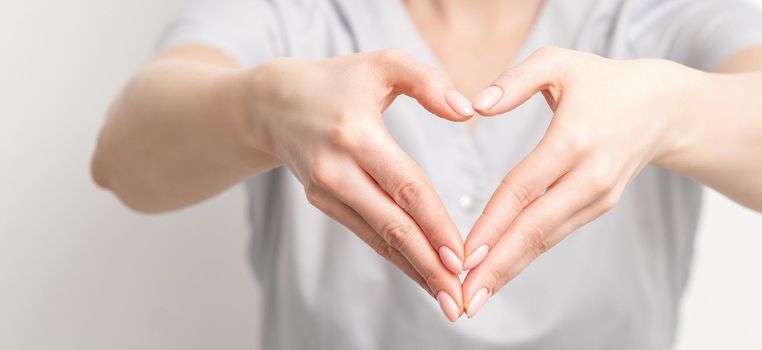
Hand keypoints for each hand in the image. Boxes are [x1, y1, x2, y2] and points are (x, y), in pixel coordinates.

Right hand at [243, 49, 476, 321]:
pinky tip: (424, 277)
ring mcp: (327, 191)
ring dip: (415, 271)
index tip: (461, 256)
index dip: (434, 224)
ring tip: (448, 299)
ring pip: (379, 238)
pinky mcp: (324, 203)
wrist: (272, 102)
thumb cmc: (338, 80)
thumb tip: (467, 109)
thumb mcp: (383, 63)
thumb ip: (428, 81)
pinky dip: (398, 258)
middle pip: (391, 224)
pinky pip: (368, 234)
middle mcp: (337, 169)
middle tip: (458, 297)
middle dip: (428, 265)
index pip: (405, 187)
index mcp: (357, 134)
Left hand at [460, 46, 694, 316]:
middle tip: (466, 299)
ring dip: (510, 269)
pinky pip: (556, 233)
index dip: (493, 224)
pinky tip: (500, 274)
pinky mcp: (600, 206)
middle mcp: (588, 176)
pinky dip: (527, 256)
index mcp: (574, 140)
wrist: (663, 107)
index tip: (466, 255)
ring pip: (546, 238)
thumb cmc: (602, 81)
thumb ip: (516, 80)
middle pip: (536, 228)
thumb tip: (476, 106)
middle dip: (499, 266)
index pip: (524, 189)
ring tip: (475, 297)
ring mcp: (597, 196)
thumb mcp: (559, 63)